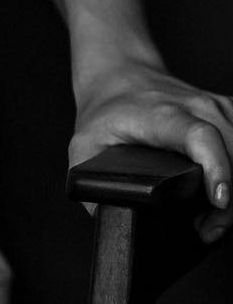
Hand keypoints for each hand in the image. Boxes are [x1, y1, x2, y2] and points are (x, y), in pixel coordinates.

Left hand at [71, 63, 232, 243]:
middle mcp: (197, 106)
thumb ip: (89, 182)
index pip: (200, 137)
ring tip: (216, 217)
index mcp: (162, 114)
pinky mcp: (228, 111)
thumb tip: (102, 214)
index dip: (217, 168)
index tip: (219, 199)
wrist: (120, 75)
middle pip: (232, 151)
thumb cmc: (106, 110)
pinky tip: (226, 191)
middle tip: (209, 229)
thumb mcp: (85, 144)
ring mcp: (217, 107)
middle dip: (229, 199)